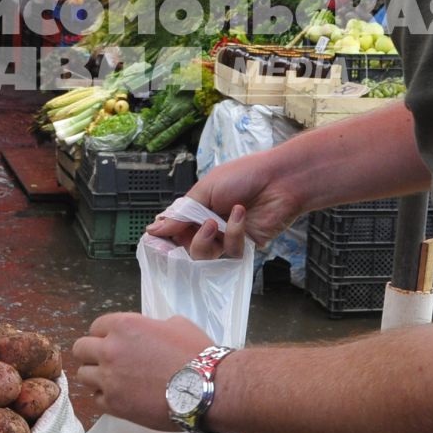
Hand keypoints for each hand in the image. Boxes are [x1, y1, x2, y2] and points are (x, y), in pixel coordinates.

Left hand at [72, 313, 213, 430]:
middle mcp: (109, 350)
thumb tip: (149, 332)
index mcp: (123, 326)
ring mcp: (109, 379)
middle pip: (80, 349)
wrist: (205, 389)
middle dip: (91, 354)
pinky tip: (121, 396)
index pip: (96, 326)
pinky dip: (105, 397)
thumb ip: (152, 326)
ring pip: (83, 375)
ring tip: (113, 381)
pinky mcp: (114, 405)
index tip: (113, 342)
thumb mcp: (175, 324)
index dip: (104, 334)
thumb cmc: (195, 353)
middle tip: (107, 361)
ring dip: (95, 376)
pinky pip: (96, 399)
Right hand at [146, 149, 305, 258]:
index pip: (174, 229)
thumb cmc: (244, 176)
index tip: (157, 244)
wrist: (280, 180)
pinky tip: (241, 214)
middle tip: (204, 225)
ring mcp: (226, 238)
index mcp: (198, 208)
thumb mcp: (205, 190)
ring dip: (208, 240)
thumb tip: (153, 229)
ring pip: (205, 257)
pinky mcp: (244, 247)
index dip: (165, 237)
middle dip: (193, 239)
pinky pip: (230, 254)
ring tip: (217, 221)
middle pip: (187, 248)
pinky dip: (233, 234)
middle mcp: (209, 225)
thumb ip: (181, 213)